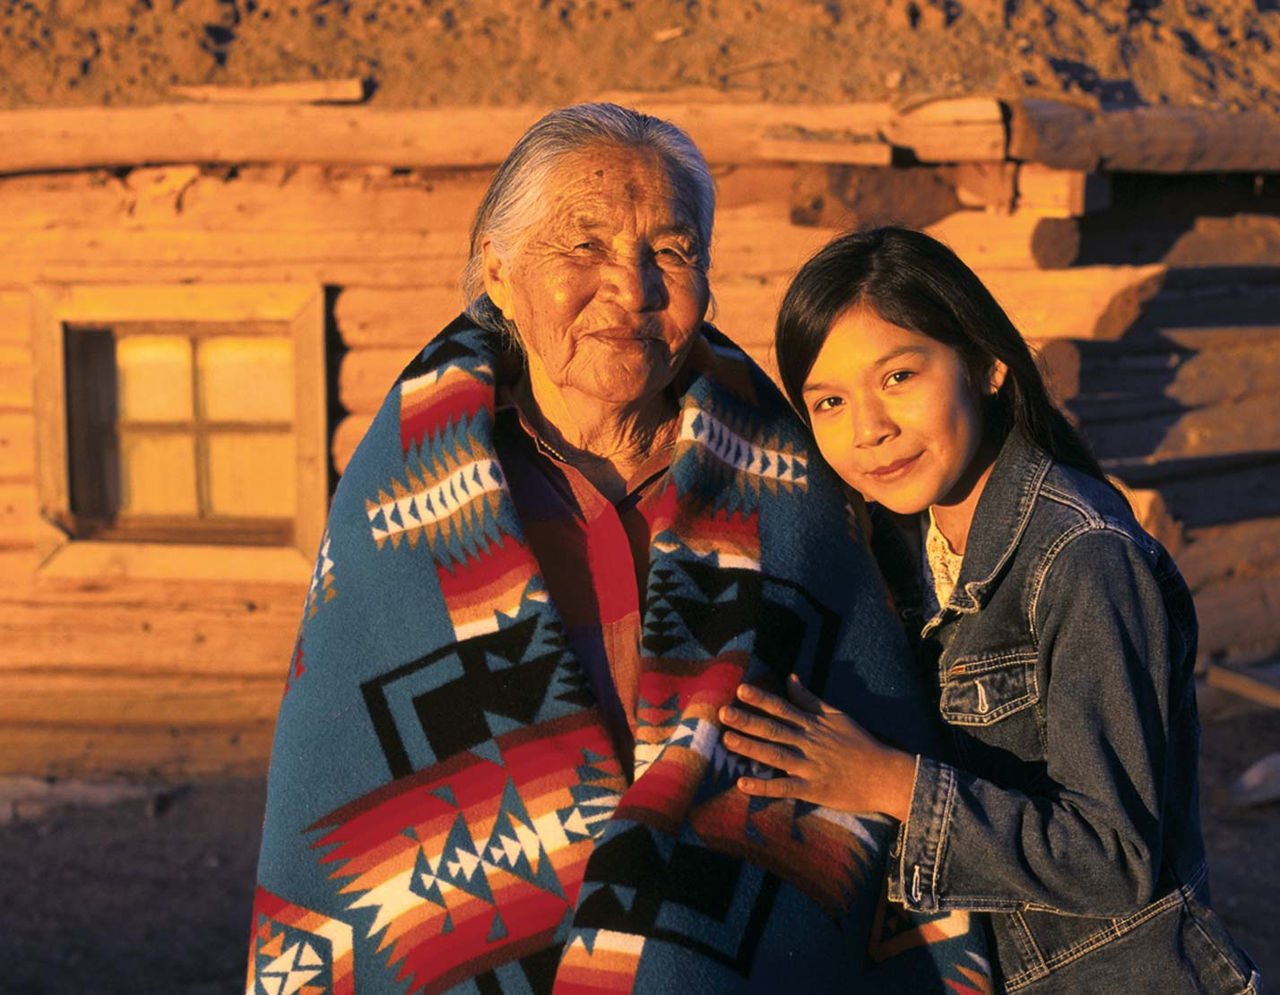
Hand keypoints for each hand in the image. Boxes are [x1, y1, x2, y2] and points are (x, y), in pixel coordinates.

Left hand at [718, 674, 916, 819]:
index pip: (783, 708)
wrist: (885, 775)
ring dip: (750, 747)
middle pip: (774, 729)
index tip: (740, 689)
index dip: (761, 699)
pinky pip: (784, 787)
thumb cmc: (860, 743)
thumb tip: (790, 678)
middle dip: (747, 720)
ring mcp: (809, 766)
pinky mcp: (812, 789)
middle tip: (723, 712)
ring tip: (727, 740)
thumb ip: (810, 699)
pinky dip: (763, 787)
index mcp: (813, 724)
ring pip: (775, 754)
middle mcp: (808, 742)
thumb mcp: (837, 715)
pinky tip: (743, 784)